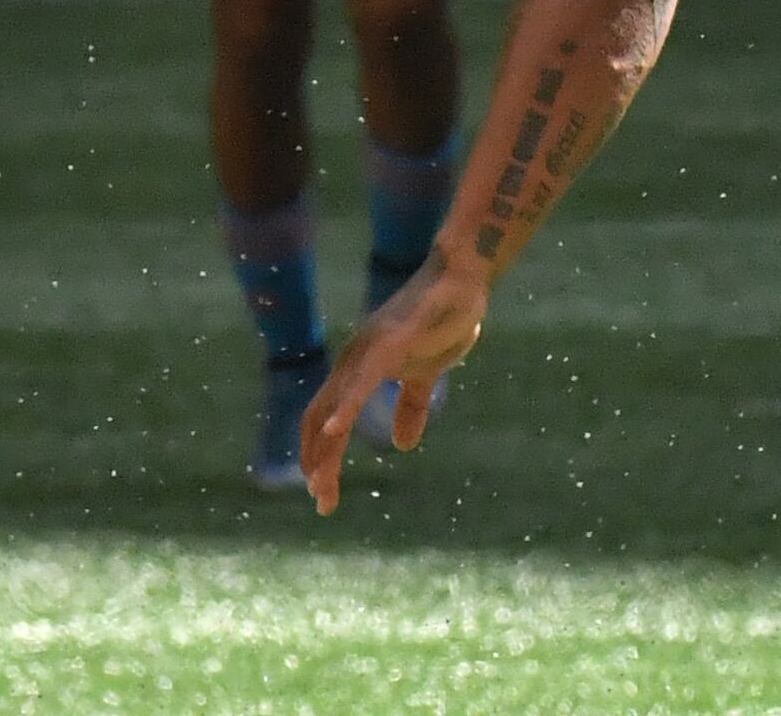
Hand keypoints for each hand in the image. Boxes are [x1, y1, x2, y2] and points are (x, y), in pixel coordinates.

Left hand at [299, 254, 491, 511]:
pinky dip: (344, 407)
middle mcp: (352, 361)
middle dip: (317, 462)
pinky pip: (361, 381)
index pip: (325, 418)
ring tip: (320, 482)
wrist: (463, 279)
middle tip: (322, 502)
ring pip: (335, 407)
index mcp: (358, 370)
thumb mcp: (425, 374)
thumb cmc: (443, 320)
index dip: (321, 454)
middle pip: (319, 418)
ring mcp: (367, 351)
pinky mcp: (388, 343)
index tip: (323, 492)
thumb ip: (410, 406)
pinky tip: (334, 430)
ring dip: (325, 448)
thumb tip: (402, 445)